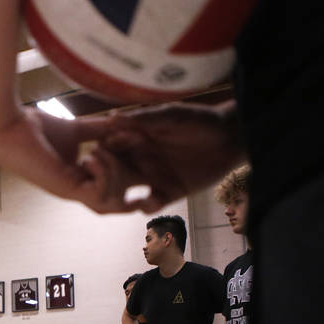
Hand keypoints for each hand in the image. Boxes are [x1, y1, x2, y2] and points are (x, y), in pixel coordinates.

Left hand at [0, 107, 132, 212]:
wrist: (7, 127)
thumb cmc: (33, 128)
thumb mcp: (76, 129)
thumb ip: (100, 130)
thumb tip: (125, 124)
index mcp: (81, 180)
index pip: (119, 188)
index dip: (132, 170)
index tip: (134, 141)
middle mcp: (77, 191)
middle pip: (119, 203)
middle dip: (132, 178)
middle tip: (121, 147)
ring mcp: (70, 192)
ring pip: (112, 204)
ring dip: (116, 174)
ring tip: (98, 150)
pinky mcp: (65, 189)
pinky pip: (99, 196)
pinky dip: (103, 175)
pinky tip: (89, 155)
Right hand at [88, 102, 245, 212]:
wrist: (232, 138)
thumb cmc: (200, 120)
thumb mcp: (171, 116)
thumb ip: (143, 119)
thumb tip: (112, 118)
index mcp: (136, 138)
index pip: (110, 148)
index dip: (99, 154)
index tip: (92, 159)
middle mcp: (141, 159)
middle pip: (114, 173)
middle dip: (105, 180)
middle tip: (101, 185)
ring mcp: (154, 177)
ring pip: (127, 192)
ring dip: (120, 197)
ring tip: (120, 200)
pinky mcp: (169, 193)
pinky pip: (151, 204)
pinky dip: (146, 207)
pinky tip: (149, 202)